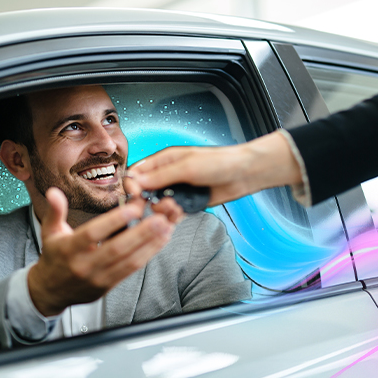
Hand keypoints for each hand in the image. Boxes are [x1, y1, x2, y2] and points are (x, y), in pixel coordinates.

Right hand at [26, 187, 178, 316]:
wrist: (51, 291)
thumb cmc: (54, 257)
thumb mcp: (49, 232)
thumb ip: (55, 211)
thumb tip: (54, 192)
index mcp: (69, 249)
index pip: (93, 234)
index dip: (114, 221)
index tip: (133, 207)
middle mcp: (84, 265)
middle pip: (117, 249)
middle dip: (141, 233)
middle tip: (160, 217)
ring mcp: (98, 278)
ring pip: (128, 261)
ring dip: (150, 244)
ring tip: (166, 227)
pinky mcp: (108, 286)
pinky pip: (131, 270)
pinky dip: (147, 255)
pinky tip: (159, 242)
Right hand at [127, 131, 302, 205]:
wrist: (245, 174)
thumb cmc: (220, 162)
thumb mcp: (187, 167)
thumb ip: (160, 175)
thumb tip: (135, 181)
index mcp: (164, 160)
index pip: (137, 173)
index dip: (133, 185)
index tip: (136, 195)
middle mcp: (168, 175)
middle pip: (144, 191)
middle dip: (147, 201)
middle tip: (156, 206)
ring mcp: (178, 190)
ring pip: (158, 205)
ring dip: (162, 210)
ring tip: (175, 208)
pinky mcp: (188, 203)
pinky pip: (172, 213)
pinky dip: (172, 217)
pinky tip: (179, 215)